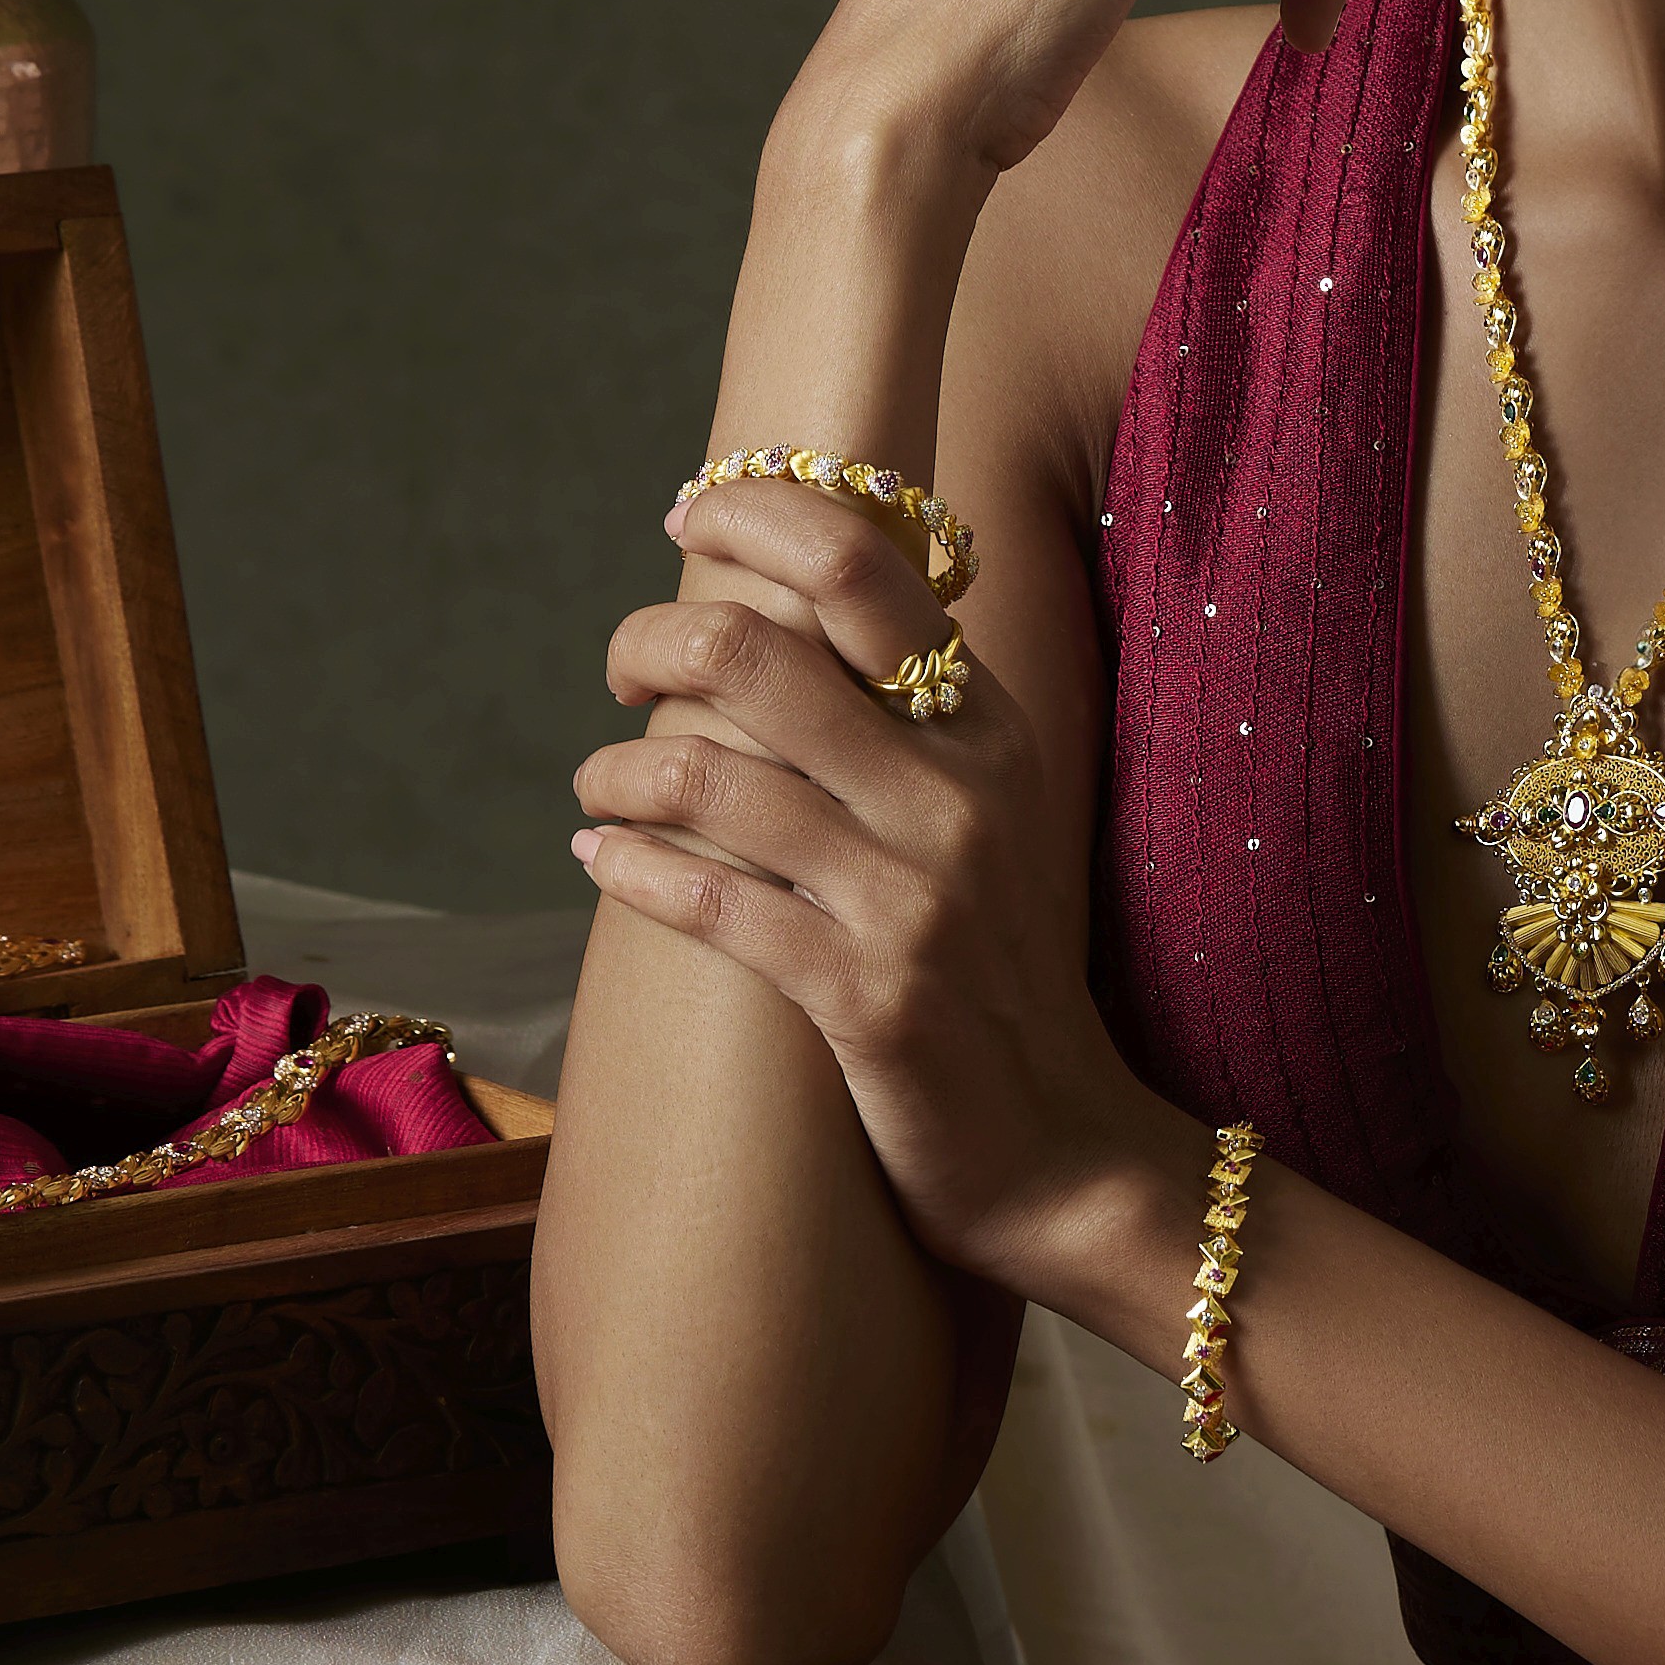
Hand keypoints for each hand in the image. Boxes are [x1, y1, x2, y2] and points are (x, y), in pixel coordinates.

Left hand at [570, 470, 1187, 1306]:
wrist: (1069, 1151)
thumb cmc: (1001, 977)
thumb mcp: (989, 823)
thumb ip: (910, 725)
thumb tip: (781, 623)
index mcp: (993, 732)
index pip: (868, 564)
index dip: (757, 513)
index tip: (688, 513)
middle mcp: (959, 796)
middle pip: (760, 653)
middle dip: (649, 641)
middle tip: (620, 668)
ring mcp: (913, 897)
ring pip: (709, 777)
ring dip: (615, 772)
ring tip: (595, 791)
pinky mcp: (863, 997)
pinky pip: (707, 901)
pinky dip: (626, 868)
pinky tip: (598, 860)